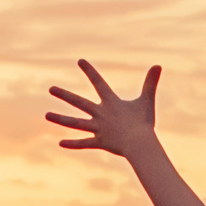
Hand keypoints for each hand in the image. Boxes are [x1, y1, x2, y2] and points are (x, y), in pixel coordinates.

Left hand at [46, 59, 163, 156]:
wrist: (140, 144)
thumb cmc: (144, 122)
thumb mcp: (147, 101)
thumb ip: (150, 83)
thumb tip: (158, 65)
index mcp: (111, 103)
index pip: (98, 83)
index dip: (90, 71)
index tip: (80, 61)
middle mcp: (100, 114)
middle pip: (78, 102)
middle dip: (64, 95)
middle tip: (50, 88)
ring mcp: (98, 129)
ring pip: (75, 123)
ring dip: (60, 118)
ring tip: (46, 115)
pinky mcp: (99, 142)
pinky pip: (84, 143)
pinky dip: (73, 144)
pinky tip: (60, 143)